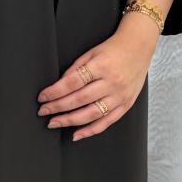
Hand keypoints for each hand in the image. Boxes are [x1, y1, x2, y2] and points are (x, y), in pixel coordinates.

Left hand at [36, 16, 158, 140]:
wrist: (139, 47)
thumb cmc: (113, 49)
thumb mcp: (91, 53)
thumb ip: (75, 69)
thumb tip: (58, 87)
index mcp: (101, 66)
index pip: (73, 82)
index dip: (55, 91)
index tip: (42, 97)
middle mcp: (112, 82)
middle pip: (80, 99)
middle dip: (58, 107)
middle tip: (43, 112)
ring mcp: (120, 95)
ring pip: (91, 114)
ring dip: (70, 121)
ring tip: (54, 123)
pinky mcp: (126, 105)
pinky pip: (106, 122)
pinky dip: (90, 130)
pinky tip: (76, 134)